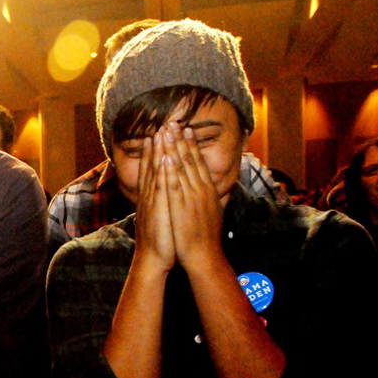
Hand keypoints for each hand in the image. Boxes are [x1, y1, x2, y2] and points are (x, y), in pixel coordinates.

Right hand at [133, 133, 174, 272]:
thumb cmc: (161, 241)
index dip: (156, 152)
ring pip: (155, 173)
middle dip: (158, 146)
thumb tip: (167, 195)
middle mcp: (150, 197)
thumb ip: (162, 204)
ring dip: (158, 152)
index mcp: (152, 198)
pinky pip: (160, 187)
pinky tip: (164, 158)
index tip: (160, 134)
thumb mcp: (160, 218)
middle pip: (153, 167)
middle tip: (161, 125)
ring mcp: (152, 202)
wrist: (152, 260)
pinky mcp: (157, 210)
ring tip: (161, 132)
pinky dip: (161, 171)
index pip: (154, 170)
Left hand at [161, 121, 223, 271]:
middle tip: (174, 121)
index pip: (198, 162)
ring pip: (182, 168)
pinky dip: (171, 169)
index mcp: (207, 190)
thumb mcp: (210, 212)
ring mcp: (192, 197)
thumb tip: (208, 189)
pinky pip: (175, 184)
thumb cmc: (205, 238)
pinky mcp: (182, 207)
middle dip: (181, 139)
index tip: (185, 129)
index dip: (191, 145)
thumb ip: (207, 198)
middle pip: (190, 160)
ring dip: (174, 148)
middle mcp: (201, 190)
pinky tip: (166, 156)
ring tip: (167, 130)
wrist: (204, 256)